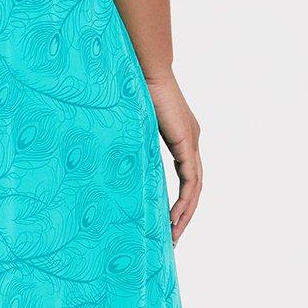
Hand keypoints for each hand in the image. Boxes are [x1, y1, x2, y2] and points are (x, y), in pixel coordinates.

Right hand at [144, 71, 201, 242]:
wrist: (146, 68)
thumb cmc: (134, 88)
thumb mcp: (134, 123)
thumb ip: (133, 141)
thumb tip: (111, 153)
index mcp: (182, 136)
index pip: (186, 177)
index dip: (180, 201)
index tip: (167, 222)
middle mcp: (192, 141)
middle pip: (194, 187)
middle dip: (185, 215)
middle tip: (173, 239)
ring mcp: (192, 142)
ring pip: (195, 188)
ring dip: (185, 215)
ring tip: (173, 236)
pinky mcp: (188, 142)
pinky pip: (191, 181)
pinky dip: (184, 202)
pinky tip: (173, 218)